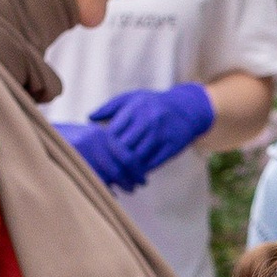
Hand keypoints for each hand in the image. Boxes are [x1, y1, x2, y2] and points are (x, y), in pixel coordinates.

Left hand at [69, 82, 215, 192]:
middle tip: (109, 173)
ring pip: (137, 160)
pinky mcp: (172, 147)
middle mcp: (147, 121)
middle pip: (123, 150)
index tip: (102, 156)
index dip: (105, 149)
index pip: (112, 135)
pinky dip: (142, 172)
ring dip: (128, 172)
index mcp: (134, 109)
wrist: (187, 110)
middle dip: (115, 163)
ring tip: (122, 178)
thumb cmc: (153, 104)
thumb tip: (89, 118)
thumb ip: (110, 107)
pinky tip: (138, 175)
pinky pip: (152, 164)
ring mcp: (160, 135)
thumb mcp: (132, 98)